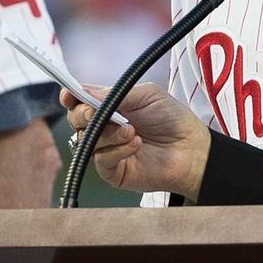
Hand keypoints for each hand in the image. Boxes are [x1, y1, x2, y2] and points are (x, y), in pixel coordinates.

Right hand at [64, 80, 209, 201]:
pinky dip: (116, 150)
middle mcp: (104, 128)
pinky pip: (100, 159)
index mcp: (110, 107)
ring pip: (86, 140)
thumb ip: (116, 93)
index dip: (71, 97)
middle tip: (99, 112)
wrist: (193, 149)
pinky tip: (136, 144)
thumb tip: (85, 92)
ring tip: (132, 131)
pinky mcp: (113, 170)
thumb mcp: (148, 96)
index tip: (69, 95)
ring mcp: (107, 150)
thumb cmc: (173, 120)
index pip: (80, 101)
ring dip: (108, 133)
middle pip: (76, 120)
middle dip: (84, 114)